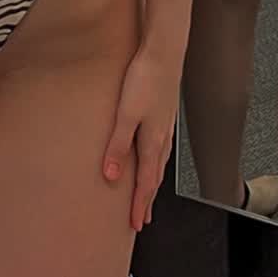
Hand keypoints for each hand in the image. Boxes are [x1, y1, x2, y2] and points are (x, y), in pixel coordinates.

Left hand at [101, 44, 180, 232]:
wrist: (164, 51)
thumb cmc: (145, 78)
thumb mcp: (125, 114)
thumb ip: (118, 145)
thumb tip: (112, 176)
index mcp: (153, 142)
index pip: (146, 184)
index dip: (139, 205)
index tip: (135, 225)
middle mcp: (162, 138)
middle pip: (155, 178)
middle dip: (147, 200)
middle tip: (141, 219)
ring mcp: (165, 126)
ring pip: (159, 164)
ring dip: (153, 183)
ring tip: (147, 195)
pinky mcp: (164, 114)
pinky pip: (161, 148)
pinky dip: (156, 163)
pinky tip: (153, 156)